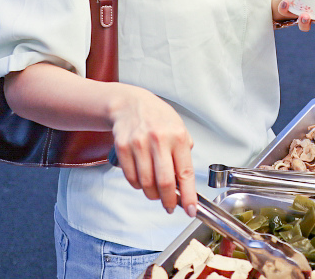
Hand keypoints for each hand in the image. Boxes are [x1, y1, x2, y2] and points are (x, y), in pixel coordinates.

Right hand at [109, 87, 196, 217]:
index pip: (185, 173)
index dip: (188, 196)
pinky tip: (143, 180)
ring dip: (152, 194)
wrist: (130, 104)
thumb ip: (185, 152)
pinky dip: (138, 185)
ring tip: (156, 192)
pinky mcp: (122, 148)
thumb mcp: (180, 128)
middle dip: (169, 201)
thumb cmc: (157, 117)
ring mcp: (139, 144)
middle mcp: (159, 140)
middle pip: (164, 183)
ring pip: (146, 184)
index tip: (192, 210)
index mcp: (178, 136)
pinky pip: (131, 178)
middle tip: (170, 206)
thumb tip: (186, 183)